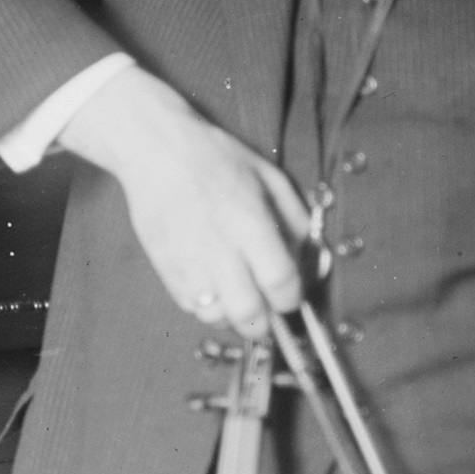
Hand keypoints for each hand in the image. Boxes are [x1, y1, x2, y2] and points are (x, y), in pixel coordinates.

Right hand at [58, 66, 310, 336]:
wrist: (157, 150)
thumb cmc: (219, 160)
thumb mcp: (271, 179)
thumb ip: (299, 224)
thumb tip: (317, 265)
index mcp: (250, 223)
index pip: (282, 283)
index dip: (292, 299)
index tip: (291, 296)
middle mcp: (219, 248)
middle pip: (249, 314)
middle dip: (265, 323)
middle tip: (268, 312)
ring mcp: (188, 262)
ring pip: (217, 319)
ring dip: (235, 318)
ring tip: (240, 299)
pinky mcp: (165, 269)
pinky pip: (191, 309)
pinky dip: (208, 308)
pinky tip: (215, 288)